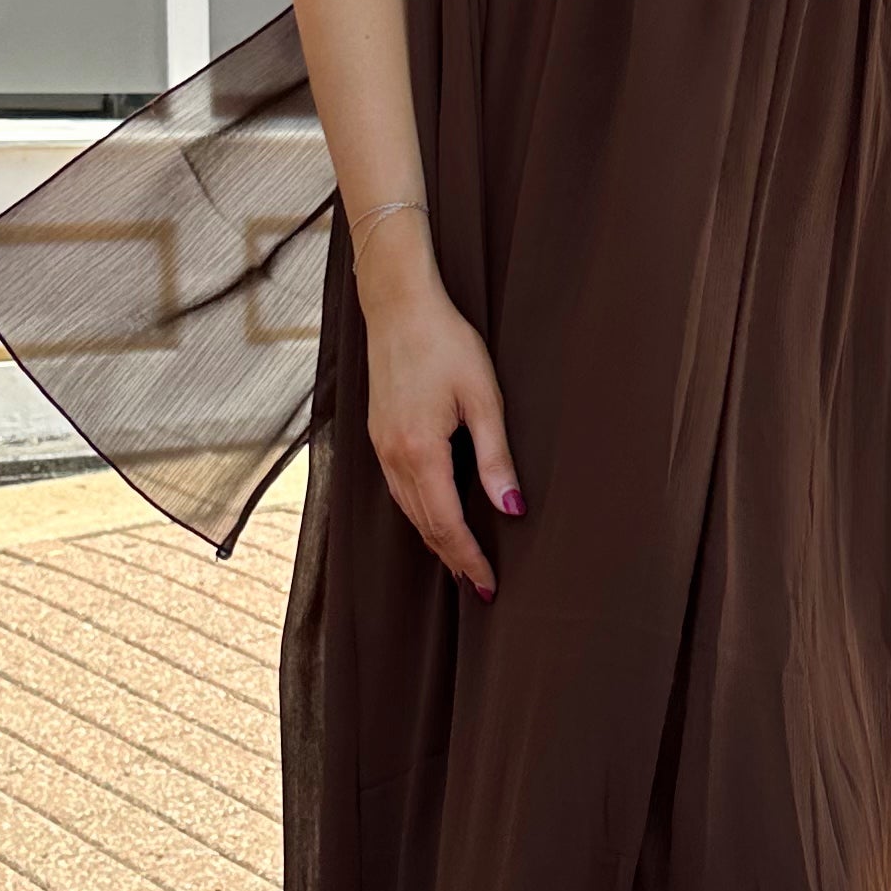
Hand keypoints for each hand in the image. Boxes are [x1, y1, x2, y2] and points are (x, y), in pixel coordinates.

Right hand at [359, 246, 519, 600]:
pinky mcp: (378, 436)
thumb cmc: (447, 342)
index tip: (489, 584)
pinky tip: (435, 517)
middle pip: (424, 525)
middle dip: (453, 558)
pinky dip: (419, 513)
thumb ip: (496, 458)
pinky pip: (397, 490)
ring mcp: (380, 447)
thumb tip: (511, 508)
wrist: (399, 305)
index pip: (446, 523)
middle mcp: (393, 455)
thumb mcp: (483, 398)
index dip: (469, 558)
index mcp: (420, 450)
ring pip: (408, 510)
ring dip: (434, 539)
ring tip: (461, 561)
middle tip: (479, 585)